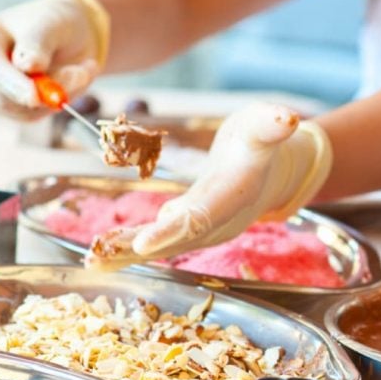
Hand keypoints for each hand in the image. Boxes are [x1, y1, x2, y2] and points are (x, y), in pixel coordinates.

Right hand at [0, 0, 107, 118]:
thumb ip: (37, 43)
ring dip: (60, 94)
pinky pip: (36, 115)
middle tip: (82, 72)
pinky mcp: (10, 109)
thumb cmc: (54, 24)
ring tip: (79, 69)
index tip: (35, 97)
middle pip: (4, 98)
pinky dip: (59, 101)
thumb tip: (26, 67)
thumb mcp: (51, 24)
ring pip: (25, 111)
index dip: (11, 84)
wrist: (65, 37)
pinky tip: (68, 80)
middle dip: (48, 90)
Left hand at [86, 103, 331, 268]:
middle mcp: (218, 221)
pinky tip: (100, 257)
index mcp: (232, 196)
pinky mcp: (187, 229)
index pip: (201, 217)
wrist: (268, 172)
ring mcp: (203, 230)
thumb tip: (286, 118)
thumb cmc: (260, 143)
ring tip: (93, 261)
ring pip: (164, 246)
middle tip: (101, 256)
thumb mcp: (263, 127)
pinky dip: (129, 251)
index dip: (172, 231)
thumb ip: (270, 124)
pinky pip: (158, 242)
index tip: (142, 244)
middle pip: (176, 240)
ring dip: (127, 255)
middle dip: (138, 249)